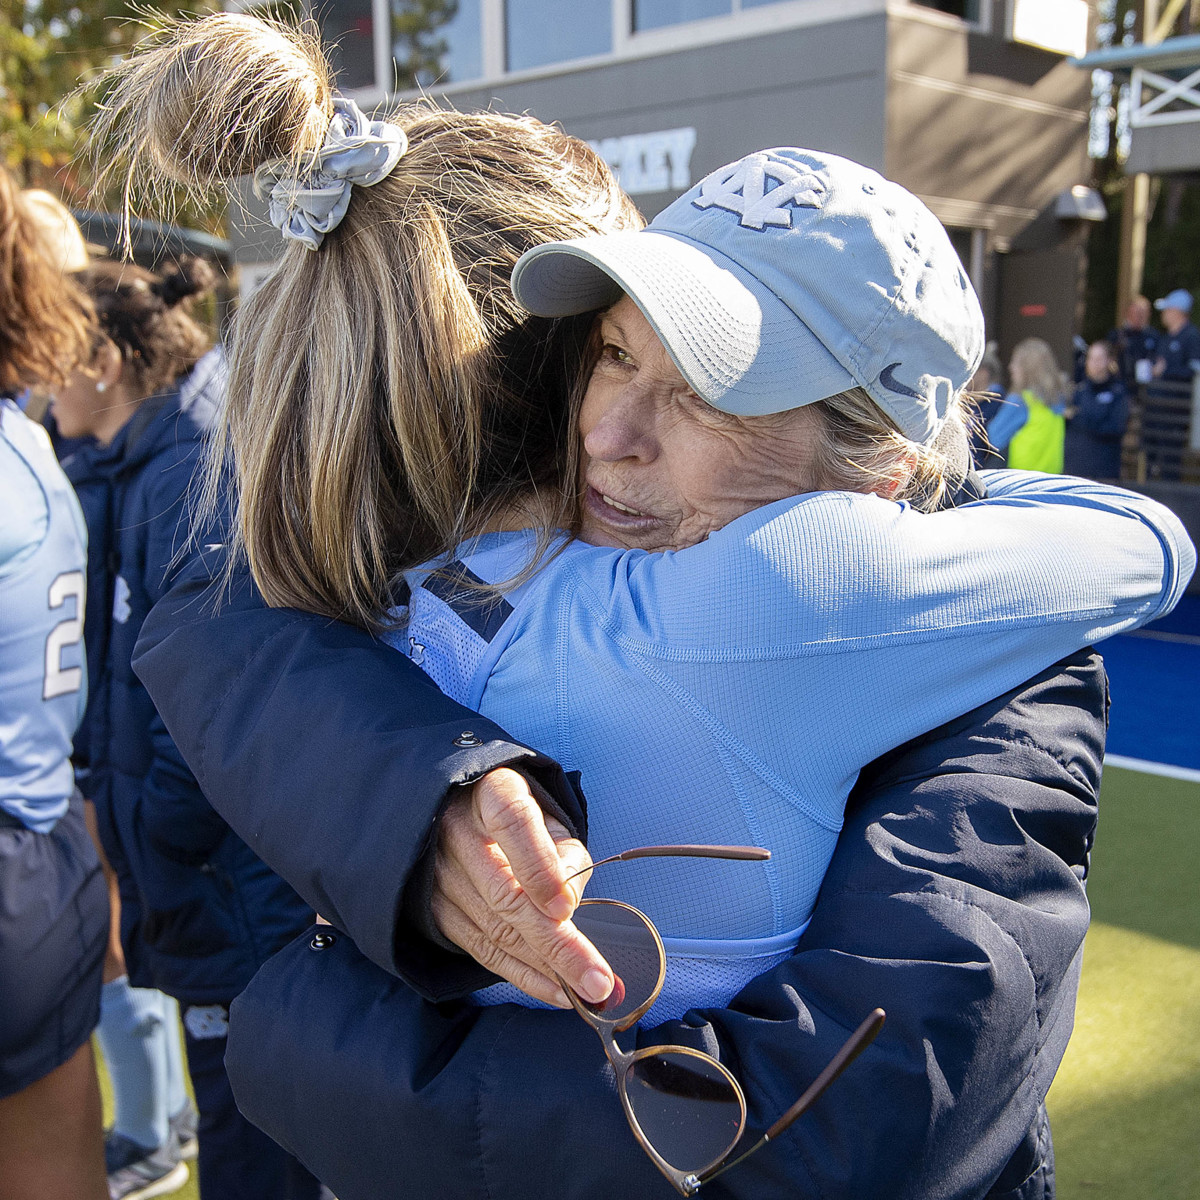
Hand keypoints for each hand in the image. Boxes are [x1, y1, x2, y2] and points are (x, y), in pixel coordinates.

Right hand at [431, 768, 614, 1007]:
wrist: (458, 812)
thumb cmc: (517, 813)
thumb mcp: (548, 815)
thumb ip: (565, 853)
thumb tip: (568, 905)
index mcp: (491, 792)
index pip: (512, 823)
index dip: (539, 868)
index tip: (566, 908)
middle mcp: (458, 831)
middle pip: (506, 895)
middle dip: (557, 945)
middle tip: (597, 979)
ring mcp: (441, 874)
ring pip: (496, 931)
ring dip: (545, 969)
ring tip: (587, 991)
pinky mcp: (436, 909)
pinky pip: (483, 950)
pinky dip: (523, 975)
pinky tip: (557, 990)